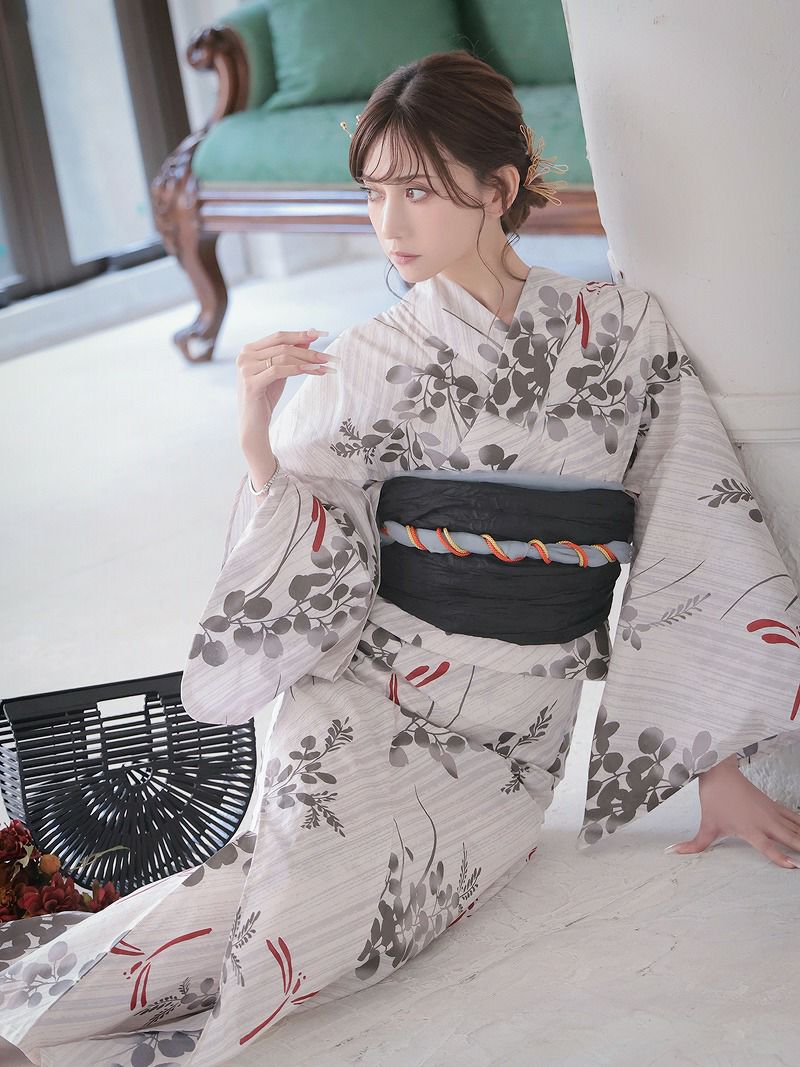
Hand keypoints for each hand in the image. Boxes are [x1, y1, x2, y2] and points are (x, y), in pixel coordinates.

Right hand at [236, 329, 332, 442]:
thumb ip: (290, 355)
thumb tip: (309, 338)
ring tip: (325, 366)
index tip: (321, 333)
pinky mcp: (251, 383)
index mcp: (249, 350)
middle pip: (283, 346)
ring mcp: (246, 369)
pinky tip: (313, 370)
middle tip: (329, 356)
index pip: (279, 336)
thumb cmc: (266, 397)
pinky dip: (298, 369)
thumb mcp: (280, 372)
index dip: (300, 334)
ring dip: (308, 360)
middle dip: (309, 350)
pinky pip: (279, 371)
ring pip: (283, 357)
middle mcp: (245, 356)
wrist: (253, 424)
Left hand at [666, 753, 799, 868]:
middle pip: (791, 838)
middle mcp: (765, 823)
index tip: (793, 866)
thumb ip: (694, 844)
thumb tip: (672, 852)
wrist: (721, 774)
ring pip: (796, 828)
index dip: (780, 857)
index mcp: (750, 830)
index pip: (768, 847)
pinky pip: (795, 817)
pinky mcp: (775, 807)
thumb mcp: (706, 826)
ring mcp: (772, 814)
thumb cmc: (714, 801)